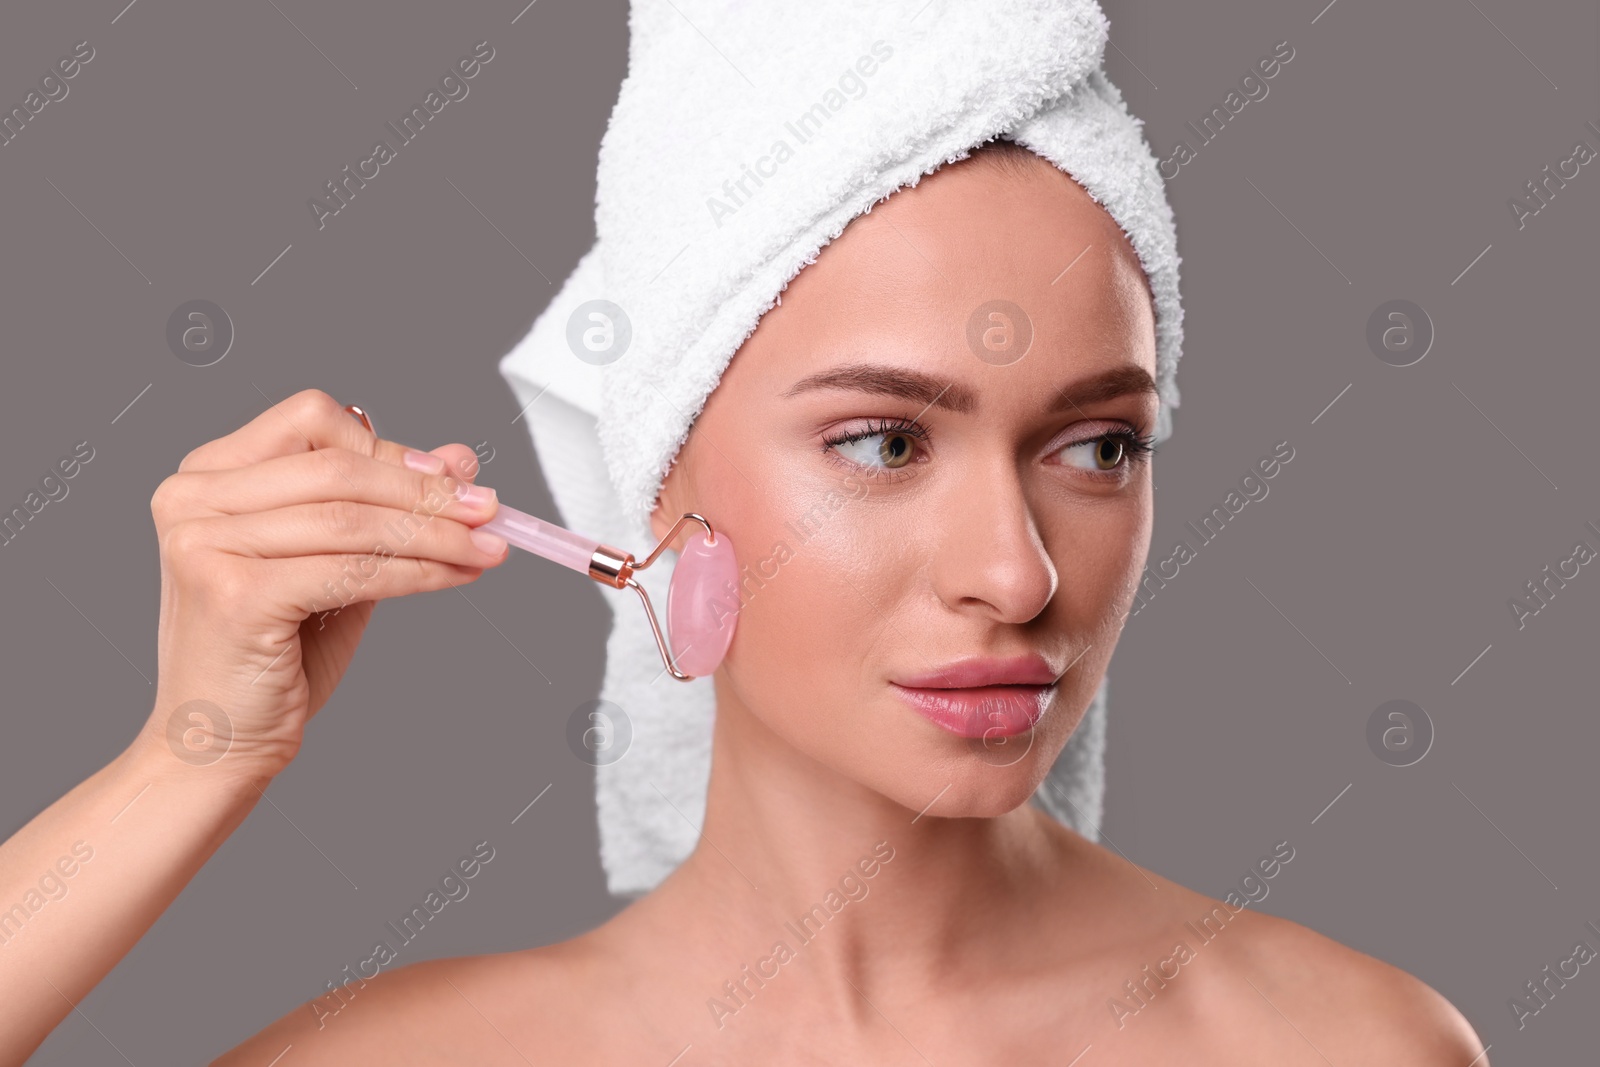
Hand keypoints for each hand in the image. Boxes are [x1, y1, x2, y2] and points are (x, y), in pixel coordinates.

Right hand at [140, 388, 505, 782]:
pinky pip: (352, 570)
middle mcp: (193, 498)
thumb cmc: (274, 653)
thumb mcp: (337, 562)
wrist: (216, 741)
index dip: (391, 448)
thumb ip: (387, 509)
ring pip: (352, 520)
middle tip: (490, 510)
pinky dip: (417, 571)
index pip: (313, 422)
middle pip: (339, 469)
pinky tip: (454, 577)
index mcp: (209, 475)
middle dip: (428, 491)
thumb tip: (459, 461)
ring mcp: (204, 545)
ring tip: (487, 548)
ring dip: (436, 534)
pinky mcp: (234, 595)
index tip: (454, 476)